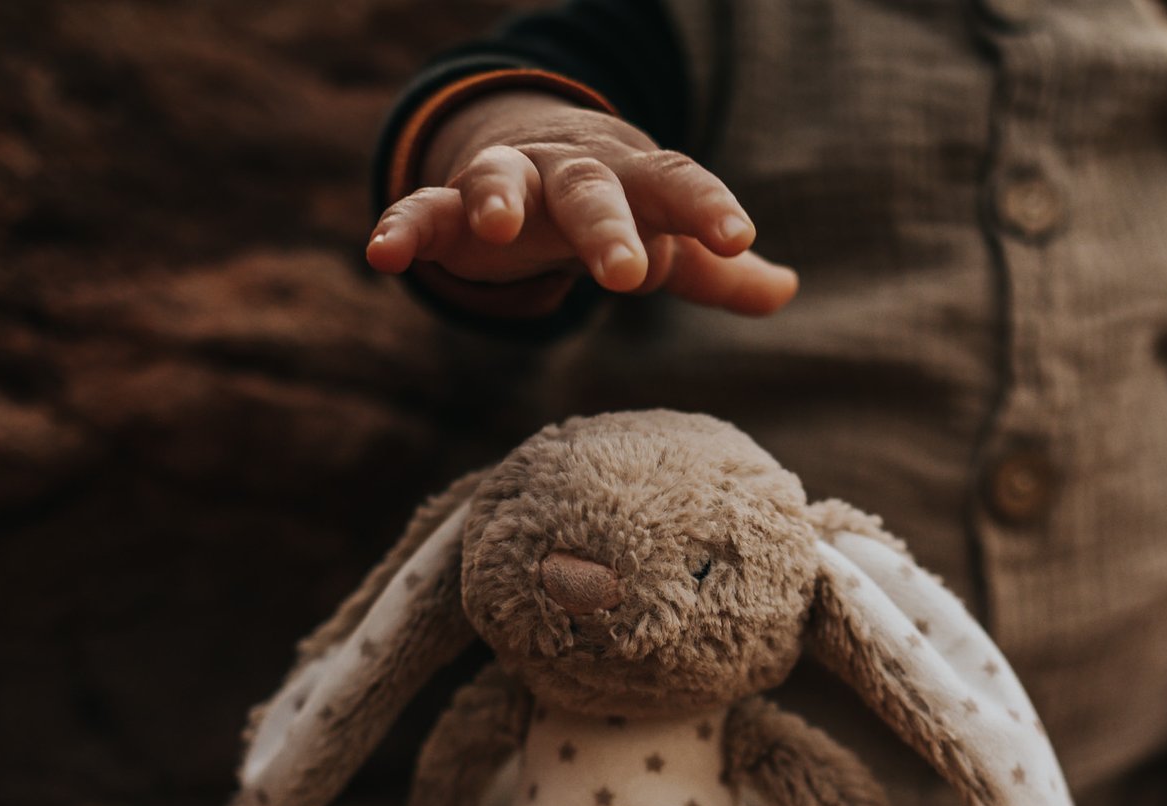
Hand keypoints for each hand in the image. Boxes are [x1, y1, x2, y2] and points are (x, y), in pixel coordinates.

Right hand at [367, 92, 799, 315]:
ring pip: (501, 179)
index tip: (739, 236)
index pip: (678, 186)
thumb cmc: (616, 209)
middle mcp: (570, 173)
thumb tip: (786, 288)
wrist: (535, 155)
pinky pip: (423, 211)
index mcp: (634, 180)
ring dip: (497, 196)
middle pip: (591, 191)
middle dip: (607, 228)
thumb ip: (718, 269)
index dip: (709, 209)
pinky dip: (402, 228)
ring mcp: (508, 183)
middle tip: (626, 275)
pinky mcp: (451, 208)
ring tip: (495, 225)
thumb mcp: (665, 236)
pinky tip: (381, 255)